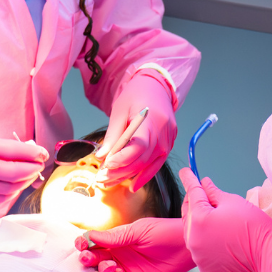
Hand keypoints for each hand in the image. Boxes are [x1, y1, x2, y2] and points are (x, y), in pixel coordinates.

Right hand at [0, 133, 48, 204]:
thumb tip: (23, 152)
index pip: (16, 152)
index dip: (34, 153)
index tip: (43, 153)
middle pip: (16, 173)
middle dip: (31, 170)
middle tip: (38, 165)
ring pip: (9, 189)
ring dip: (23, 184)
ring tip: (28, 176)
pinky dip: (9, 194)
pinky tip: (13, 187)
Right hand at [75, 217, 194, 271]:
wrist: (186, 246)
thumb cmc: (165, 232)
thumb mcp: (139, 231)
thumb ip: (116, 236)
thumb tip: (92, 236)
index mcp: (118, 238)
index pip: (95, 241)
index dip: (85, 243)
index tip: (81, 244)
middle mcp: (120, 252)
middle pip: (96, 258)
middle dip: (88, 258)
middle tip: (88, 258)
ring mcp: (126, 267)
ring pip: (104, 271)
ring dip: (101, 269)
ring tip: (109, 265)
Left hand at [97, 73, 175, 190]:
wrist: (156, 87)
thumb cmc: (136, 95)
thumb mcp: (119, 111)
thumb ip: (112, 135)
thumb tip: (101, 156)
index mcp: (151, 120)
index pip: (139, 145)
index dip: (123, 158)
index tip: (107, 165)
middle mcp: (164, 133)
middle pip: (142, 159)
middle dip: (121, 172)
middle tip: (102, 179)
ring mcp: (169, 140)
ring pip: (149, 165)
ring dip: (129, 176)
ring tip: (110, 182)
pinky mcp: (169, 144)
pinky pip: (156, 163)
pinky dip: (144, 175)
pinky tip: (132, 184)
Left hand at [180, 168, 271, 271]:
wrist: (268, 253)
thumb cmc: (254, 226)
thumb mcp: (232, 201)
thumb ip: (212, 191)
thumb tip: (204, 184)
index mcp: (199, 220)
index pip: (192, 193)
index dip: (189, 179)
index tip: (186, 172)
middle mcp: (193, 239)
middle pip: (188, 213)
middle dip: (194, 201)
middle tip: (204, 192)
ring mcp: (198, 255)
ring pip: (192, 231)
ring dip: (199, 221)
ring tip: (215, 216)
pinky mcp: (205, 267)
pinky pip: (199, 248)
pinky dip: (205, 239)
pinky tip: (217, 234)